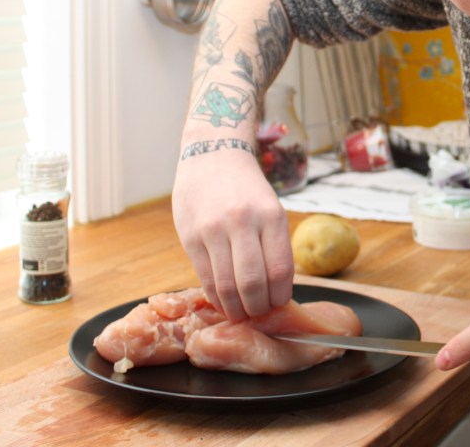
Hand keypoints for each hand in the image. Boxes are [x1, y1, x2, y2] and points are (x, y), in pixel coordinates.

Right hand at [171, 147, 293, 319]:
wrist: (213, 155)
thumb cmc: (246, 188)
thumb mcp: (270, 208)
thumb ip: (272, 245)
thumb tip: (275, 290)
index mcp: (271, 215)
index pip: (280, 270)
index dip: (280, 296)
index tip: (278, 305)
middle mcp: (242, 222)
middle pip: (253, 283)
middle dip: (258, 308)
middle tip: (259, 314)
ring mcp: (213, 230)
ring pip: (227, 285)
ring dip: (236, 309)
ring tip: (241, 313)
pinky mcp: (190, 236)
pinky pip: (205, 278)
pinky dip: (216, 297)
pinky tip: (223, 301)